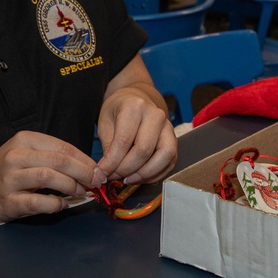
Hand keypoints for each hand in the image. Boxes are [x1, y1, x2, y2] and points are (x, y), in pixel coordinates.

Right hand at [0, 130, 104, 223]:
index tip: (99, 170)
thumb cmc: (7, 171)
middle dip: (84, 172)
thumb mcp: (27, 154)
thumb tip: (89, 167)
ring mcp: (10, 178)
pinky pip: (38, 201)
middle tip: (96, 182)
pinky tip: (62, 204)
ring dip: (71, 186)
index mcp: (25, 140)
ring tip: (81, 192)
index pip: (63, 147)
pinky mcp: (8, 200)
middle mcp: (16, 156)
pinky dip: (55, 203)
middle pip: (60, 160)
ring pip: (49, 177)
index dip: (86, 159)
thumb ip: (53, 156)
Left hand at [96, 55, 177, 184]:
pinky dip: (156, 174)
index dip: (112, 162)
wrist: (136, 98)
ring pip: (164, 156)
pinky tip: (140, 177)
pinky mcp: (174, 138)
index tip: (102, 173)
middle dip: (127, 169)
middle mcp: (155, 115)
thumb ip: (107, 148)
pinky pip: (171, 161)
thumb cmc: (118, 111)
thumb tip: (105, 173)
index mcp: (134, 107)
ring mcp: (168, 126)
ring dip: (145, 173)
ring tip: (129, 179)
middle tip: (114, 176)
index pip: (124, 141)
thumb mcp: (105, 123)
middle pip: (144, 150)